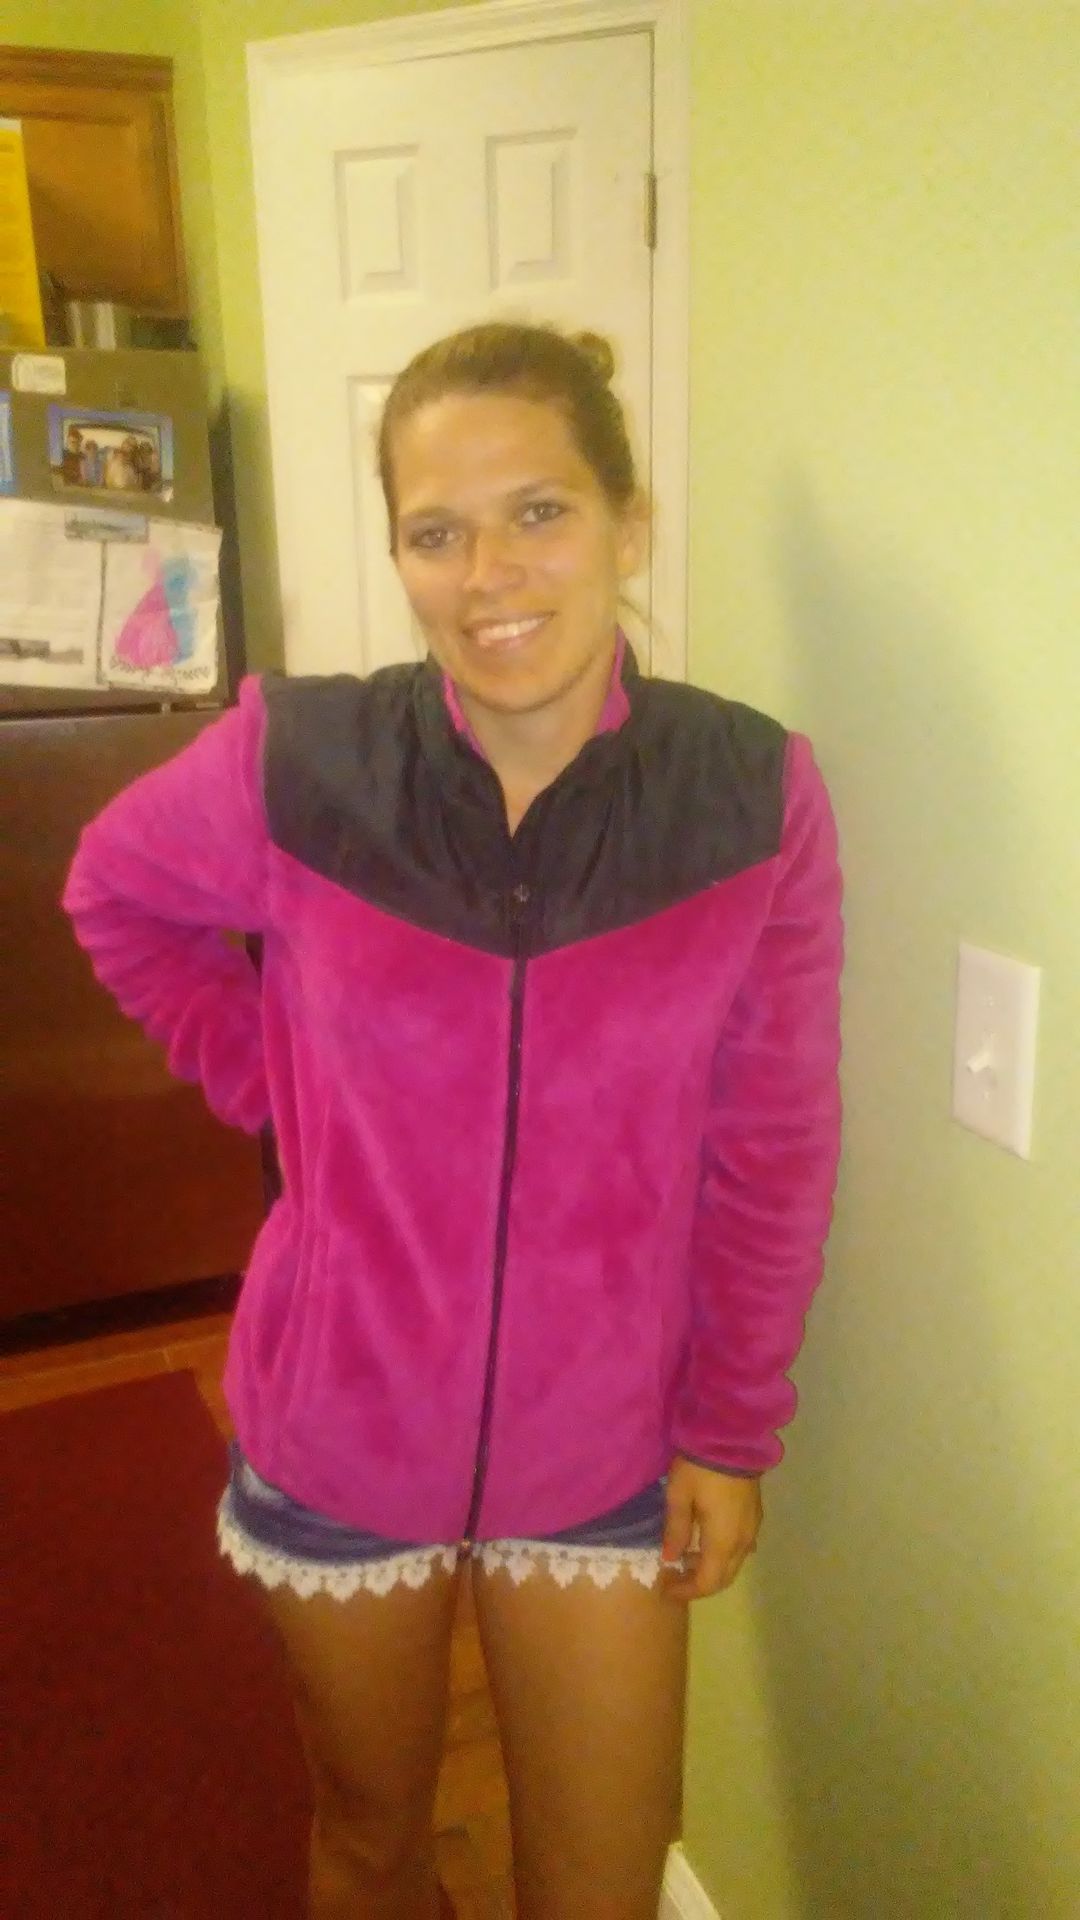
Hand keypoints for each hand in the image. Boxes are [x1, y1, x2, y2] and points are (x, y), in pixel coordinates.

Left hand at [659, 1455, 762, 1601]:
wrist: (733, 1437)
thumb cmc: (700, 1466)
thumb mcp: (679, 1496)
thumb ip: (676, 1530)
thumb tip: (670, 1558)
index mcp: (723, 1541)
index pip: (707, 1582)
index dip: (686, 1591)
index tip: (666, 1589)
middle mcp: (742, 1542)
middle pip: (724, 1578)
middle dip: (699, 1584)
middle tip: (674, 1578)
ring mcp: (752, 1528)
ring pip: (734, 1564)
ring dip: (712, 1569)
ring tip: (687, 1559)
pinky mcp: (755, 1516)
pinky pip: (741, 1548)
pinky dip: (723, 1555)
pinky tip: (707, 1542)